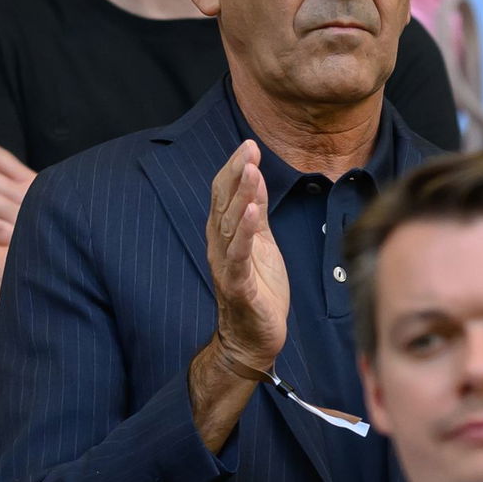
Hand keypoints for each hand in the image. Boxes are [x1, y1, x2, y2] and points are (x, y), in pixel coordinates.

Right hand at [205, 141, 287, 373]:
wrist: (255, 337)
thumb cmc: (259, 289)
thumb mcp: (262, 244)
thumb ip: (257, 214)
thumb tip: (257, 180)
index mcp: (226, 234)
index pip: (225, 195)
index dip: (235, 169)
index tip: (249, 144)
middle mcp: (220, 246)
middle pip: (224, 204)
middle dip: (236, 174)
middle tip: (248, 148)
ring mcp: (227, 265)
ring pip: (230, 225)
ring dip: (241, 197)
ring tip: (251, 172)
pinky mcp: (238, 285)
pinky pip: (239, 256)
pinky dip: (245, 233)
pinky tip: (253, 213)